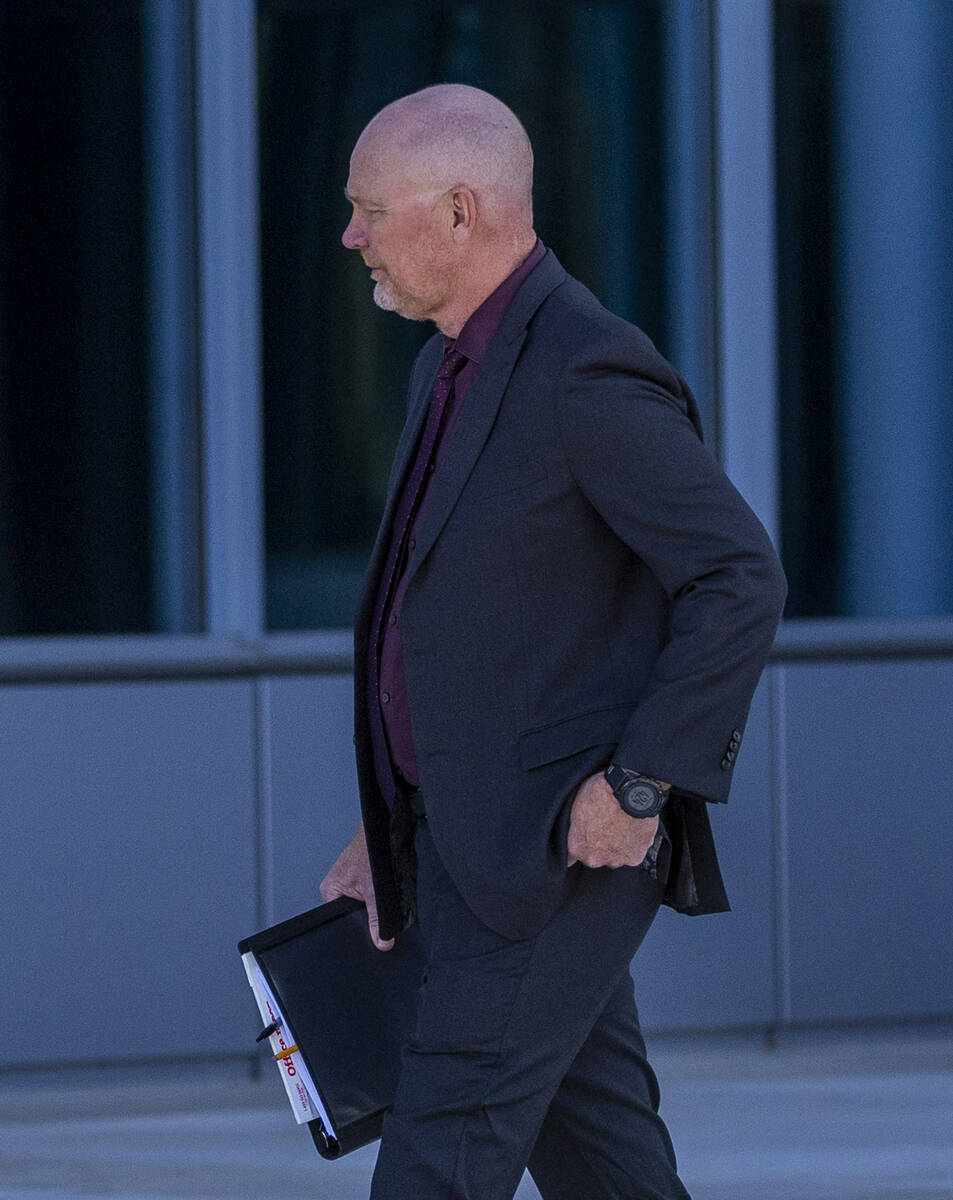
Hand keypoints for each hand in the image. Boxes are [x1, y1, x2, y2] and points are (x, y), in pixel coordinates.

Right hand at [319, 825, 393, 950]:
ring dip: (371, 900)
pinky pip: (366, 890)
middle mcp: (335, 886)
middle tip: (374, 900)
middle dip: (365, 913)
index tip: (369, 930)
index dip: (357, 927)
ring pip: (361, 901)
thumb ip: (377, 920)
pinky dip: (374, 890)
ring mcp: (347, 879)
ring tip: (376, 887)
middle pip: (351, 912)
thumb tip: (381, 942)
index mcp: (330, 891)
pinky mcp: (358, 873)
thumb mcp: (375, 894)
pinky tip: (380, 884)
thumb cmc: (371, 853)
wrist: (381, 832)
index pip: (341, 920)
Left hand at [567, 772, 658, 868]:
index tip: (586, 834)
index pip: (572, 857)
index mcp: (577, 847)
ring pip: (615, 857)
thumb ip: (573, 829)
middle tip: (606, 826)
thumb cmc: (601, 793)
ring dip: (617, 846)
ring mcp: (616, 860)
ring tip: (621, 825)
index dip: (580, 843)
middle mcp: (595, 858)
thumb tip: (574, 836)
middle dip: (599, 846)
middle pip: (595, 857)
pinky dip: (633, 844)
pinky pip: (632, 853)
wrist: (628, 789)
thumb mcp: (575, 806)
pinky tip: (633, 828)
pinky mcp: (635, 857)